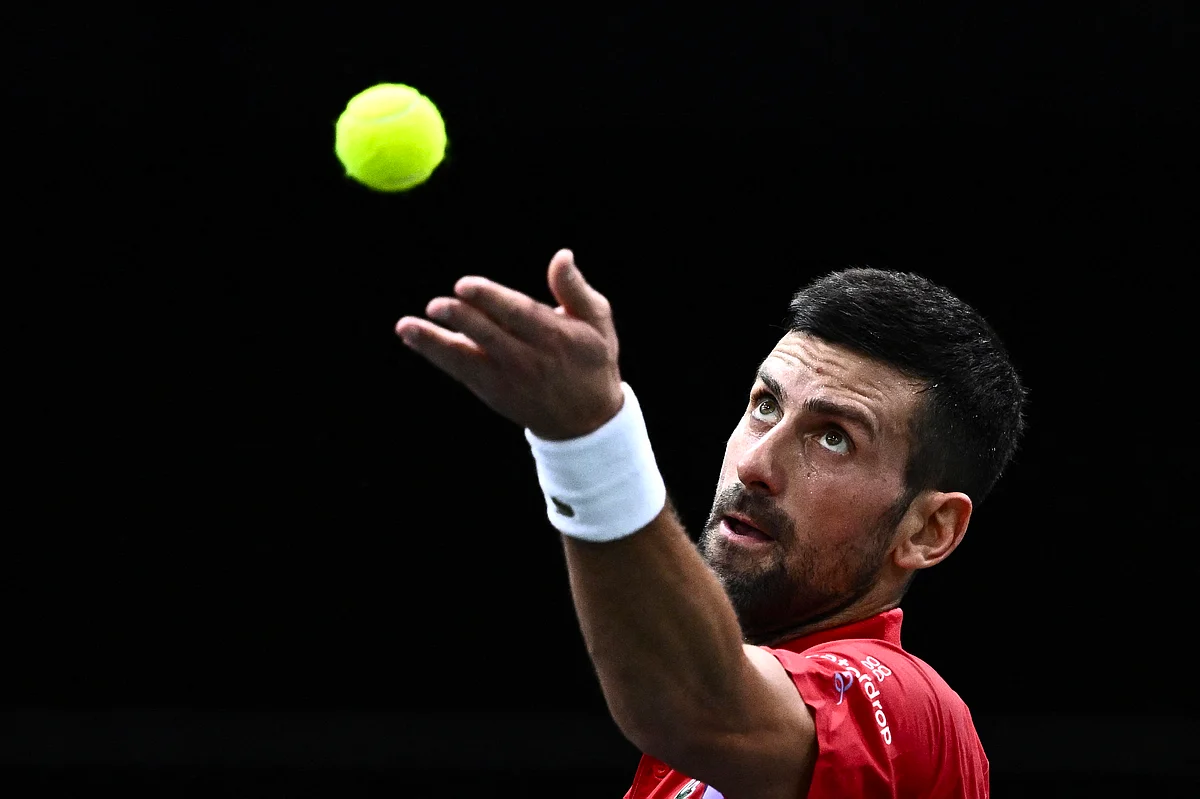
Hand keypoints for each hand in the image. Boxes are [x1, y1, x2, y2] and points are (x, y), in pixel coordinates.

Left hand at [394, 249, 625, 439]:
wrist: (585, 420)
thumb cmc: (591, 360)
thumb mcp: (597, 322)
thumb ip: (574, 289)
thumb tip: (561, 255)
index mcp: (556, 338)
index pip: (518, 315)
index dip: (490, 300)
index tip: (465, 286)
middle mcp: (529, 361)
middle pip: (490, 337)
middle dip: (461, 320)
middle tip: (436, 305)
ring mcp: (507, 379)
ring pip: (467, 359)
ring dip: (435, 343)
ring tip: (407, 327)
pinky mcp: (491, 391)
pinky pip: (459, 370)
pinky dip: (435, 354)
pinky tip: (412, 336)